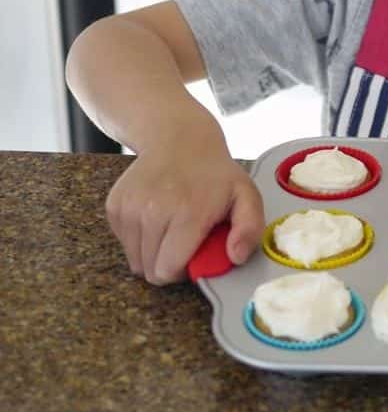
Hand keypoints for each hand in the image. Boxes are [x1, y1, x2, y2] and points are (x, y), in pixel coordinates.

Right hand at [105, 143, 263, 284]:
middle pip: (150, 270)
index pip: (167, 270)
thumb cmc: (215, 174)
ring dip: (153, 252)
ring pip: (135, 260)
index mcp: (187, 214)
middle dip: (168, 264)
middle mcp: (152, 212)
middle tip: (185, 241)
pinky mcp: (114, 206)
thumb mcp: (247, 196)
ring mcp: (129, 208)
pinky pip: (124, 243)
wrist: (179, 139)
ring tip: (172, 227)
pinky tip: (157, 217)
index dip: (183, 271)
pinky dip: (139, 238)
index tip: (195, 255)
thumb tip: (235, 257)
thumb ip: (249, 229)